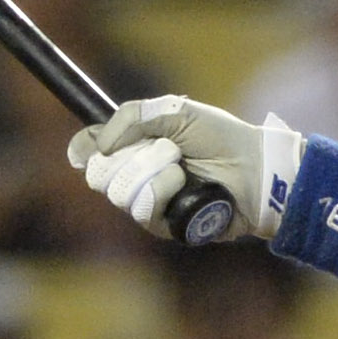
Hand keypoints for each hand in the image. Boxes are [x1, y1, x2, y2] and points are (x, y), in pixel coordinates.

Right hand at [68, 95, 286, 242]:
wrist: (253, 168)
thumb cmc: (220, 138)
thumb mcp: (176, 112)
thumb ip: (133, 116)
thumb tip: (98, 144)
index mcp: (134, 146)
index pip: (90, 150)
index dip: (84, 147)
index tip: (90, 145)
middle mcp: (136, 176)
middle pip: (99, 175)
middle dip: (128, 157)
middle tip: (164, 148)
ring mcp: (148, 203)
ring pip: (119, 194)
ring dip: (151, 172)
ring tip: (181, 166)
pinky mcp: (163, 226)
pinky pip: (143, 210)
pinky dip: (164, 190)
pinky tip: (186, 184)